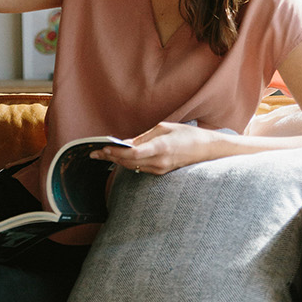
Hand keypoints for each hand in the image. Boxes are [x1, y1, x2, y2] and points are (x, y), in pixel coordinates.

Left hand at [91, 121, 216, 174]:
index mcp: (161, 147)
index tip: (103, 148)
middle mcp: (159, 162)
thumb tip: (125, 143)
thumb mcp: (164, 128)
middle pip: (129, 163)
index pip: (133, 154)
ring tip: (102, 155)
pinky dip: (128, 163)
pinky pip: (140, 168)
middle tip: (94, 153)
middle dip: (111, 157)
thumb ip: (144, 137)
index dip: (116, 152)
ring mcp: (160, 169)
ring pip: (132, 167)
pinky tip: (119, 158)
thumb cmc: (187, 135)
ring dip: (117, 161)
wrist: (207, 150)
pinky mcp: (161, 173)